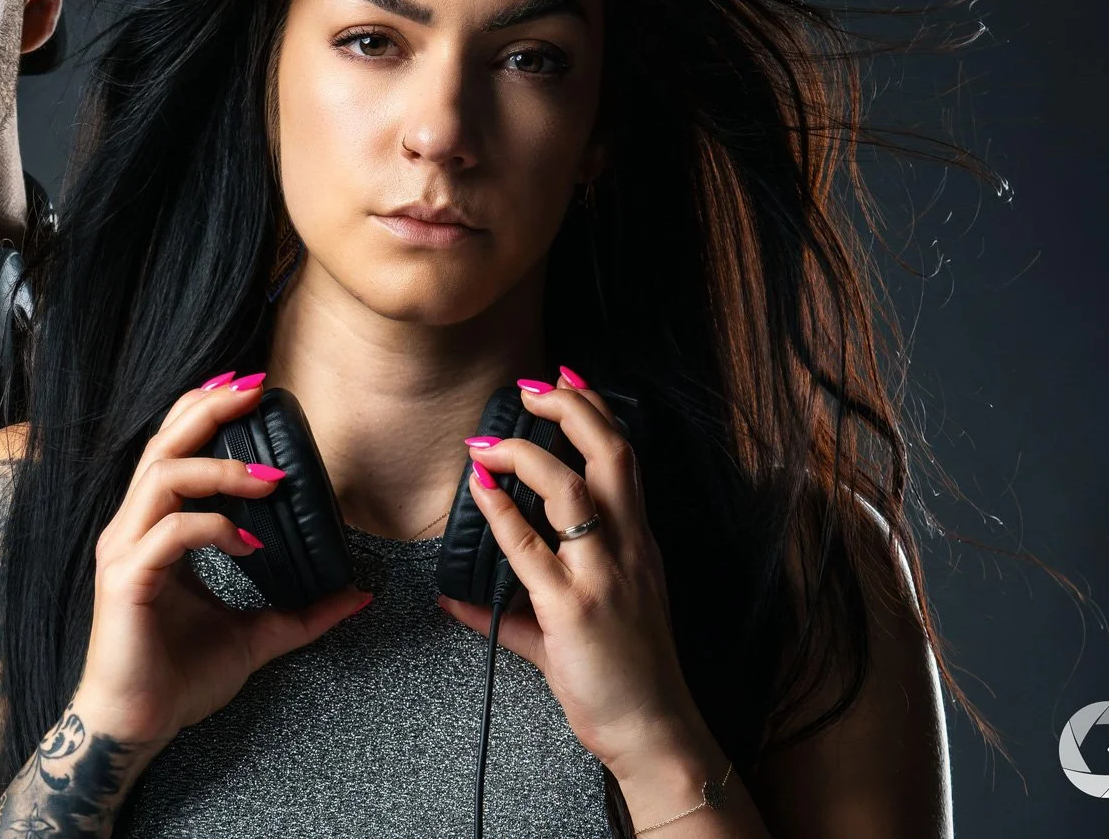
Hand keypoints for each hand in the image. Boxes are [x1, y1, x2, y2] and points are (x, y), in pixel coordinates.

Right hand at [70, 372, 370, 750]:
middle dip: (209, 410)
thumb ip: (301, 613)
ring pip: (163, 477)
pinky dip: (213, 527)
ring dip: (221, 469)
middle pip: (163, 444)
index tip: (249, 390)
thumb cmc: (177, 679)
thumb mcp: (255, 637)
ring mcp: (125, 551)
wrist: (136, 727)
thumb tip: (357, 595)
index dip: (205, 413)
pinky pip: (170, 533)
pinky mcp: (126, 581)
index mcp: (154, 530)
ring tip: (269, 478)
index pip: (174, 451)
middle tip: (255, 390)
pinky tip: (247, 544)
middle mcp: (133, 530)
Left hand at [438, 369, 719, 782]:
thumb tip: (455, 597)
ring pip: (572, 490)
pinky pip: (532, 549)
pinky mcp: (574, 609)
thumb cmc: (625, 678)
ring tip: (488, 444)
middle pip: (610, 454)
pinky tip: (480, 489)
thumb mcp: (571, 629)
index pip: (623, 457)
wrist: (653, 731)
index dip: (596, 409)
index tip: (565, 377)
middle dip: (570, 408)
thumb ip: (510, 609)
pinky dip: (502, 512)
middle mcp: (627, 550)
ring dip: (525, 455)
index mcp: (637, 544)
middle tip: (530, 387)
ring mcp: (603, 576)